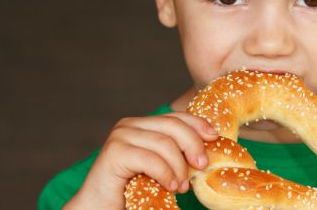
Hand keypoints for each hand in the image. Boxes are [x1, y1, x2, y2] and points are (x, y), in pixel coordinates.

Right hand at [63, 112, 218, 208]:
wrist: (100, 208)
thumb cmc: (131, 191)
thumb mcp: (160, 169)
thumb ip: (176, 155)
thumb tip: (208, 152)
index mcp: (142, 125)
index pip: (175, 116)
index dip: (198, 124)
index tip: (215, 137)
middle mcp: (129, 125)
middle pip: (172, 125)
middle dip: (193, 144)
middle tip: (202, 166)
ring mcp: (120, 137)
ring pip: (164, 143)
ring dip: (179, 166)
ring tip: (182, 186)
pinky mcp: (114, 153)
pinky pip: (151, 159)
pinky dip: (166, 173)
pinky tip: (171, 186)